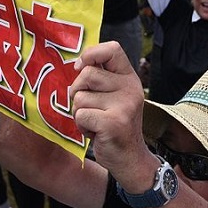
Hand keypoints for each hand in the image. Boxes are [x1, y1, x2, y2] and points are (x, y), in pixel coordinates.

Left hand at [70, 42, 149, 181]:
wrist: (130, 158)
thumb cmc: (114, 123)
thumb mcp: (114, 95)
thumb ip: (101, 78)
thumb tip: (77, 63)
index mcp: (129, 77)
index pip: (112, 49)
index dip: (91, 54)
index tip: (82, 68)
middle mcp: (130, 88)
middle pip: (87, 74)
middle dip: (78, 91)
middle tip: (90, 107)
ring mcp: (123, 105)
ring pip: (80, 97)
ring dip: (79, 112)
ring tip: (95, 122)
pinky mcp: (113, 123)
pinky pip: (80, 115)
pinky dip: (81, 126)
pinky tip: (96, 133)